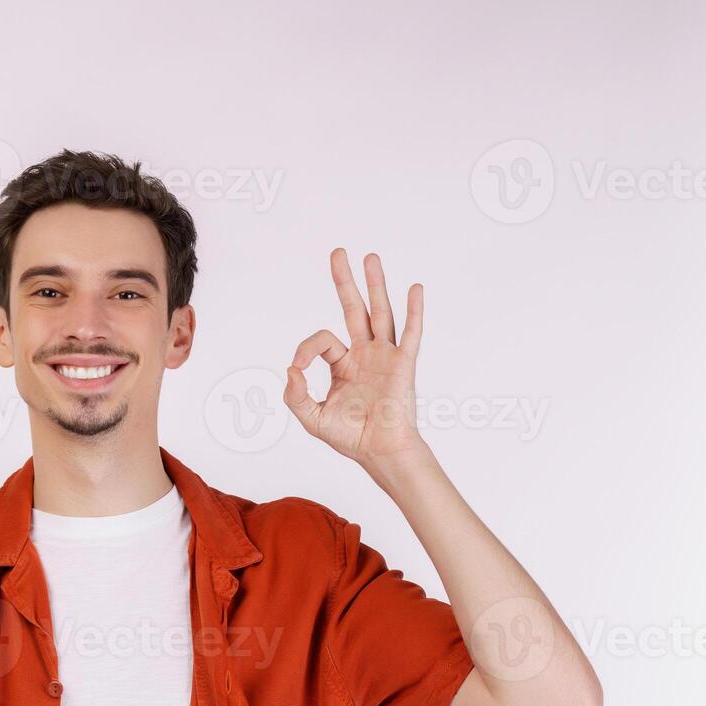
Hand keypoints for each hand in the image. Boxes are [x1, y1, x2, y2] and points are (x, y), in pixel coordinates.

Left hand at [284, 248, 426, 469]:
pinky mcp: (403, 365)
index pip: (322, 340)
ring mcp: (385, 356)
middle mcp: (365, 354)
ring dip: (376, 284)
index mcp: (343, 364)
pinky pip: (410, 333)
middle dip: (345, 281)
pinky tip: (414, 289)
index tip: (298, 369)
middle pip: (354, 309)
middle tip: (337, 252)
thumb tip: (290, 369)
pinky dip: (414, 311)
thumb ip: (295, 395)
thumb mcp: (312, 417)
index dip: (306, 349)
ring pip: (380, 312)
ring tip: (371, 257)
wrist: (379, 452)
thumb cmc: (351, 437)